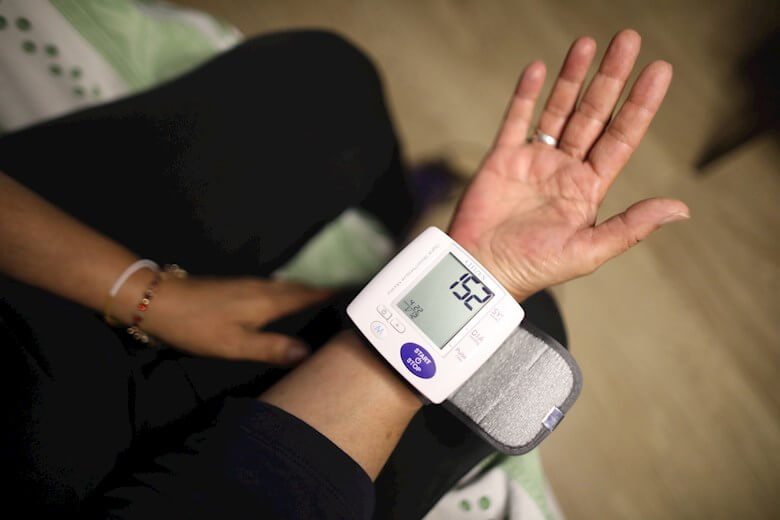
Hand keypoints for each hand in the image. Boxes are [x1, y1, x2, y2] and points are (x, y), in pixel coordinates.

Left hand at [139, 276, 330, 363]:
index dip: (332, 293)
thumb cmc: (198, 326)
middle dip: (324, 291)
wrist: (159, 302)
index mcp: (268, 301)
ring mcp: (250, 285)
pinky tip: (286, 303)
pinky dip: (289, 293)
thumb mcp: (235, 344)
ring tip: (323, 301)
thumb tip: (308, 352)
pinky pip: (275, 288)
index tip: (355, 292)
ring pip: (287, 287)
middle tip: (346, 297)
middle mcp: (264, 288)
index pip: (309, 294)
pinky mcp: (238, 287)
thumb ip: (272, 348)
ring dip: (307, 291)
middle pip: (301, 287)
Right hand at [449, 29, 688, 300]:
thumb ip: (631, 226)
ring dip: (573, 77)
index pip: (621, 138)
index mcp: (588, 190)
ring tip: (587, 44)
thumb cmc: (532, 268)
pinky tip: (538, 70)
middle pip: (593, 114)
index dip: (640, 105)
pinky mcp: (502, 158)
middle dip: (610, 78)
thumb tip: (680, 209)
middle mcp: (564, 170)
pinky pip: (516, 119)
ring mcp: (533, 161)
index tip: (658, 71)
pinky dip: (526, 94)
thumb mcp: (589, 251)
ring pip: (558, 110)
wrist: (481, 269)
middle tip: (626, 41)